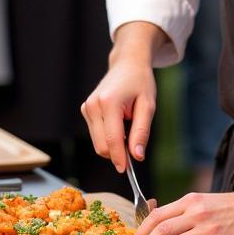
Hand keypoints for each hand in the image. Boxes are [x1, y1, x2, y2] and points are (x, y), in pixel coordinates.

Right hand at [81, 44, 156, 172]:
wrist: (128, 64)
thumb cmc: (140, 82)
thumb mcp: (148, 106)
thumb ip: (141, 132)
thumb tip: (137, 157)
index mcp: (108, 103)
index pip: (112, 140)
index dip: (120, 158)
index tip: (127, 170)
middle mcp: (93, 106)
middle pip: (102, 145)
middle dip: (117, 152)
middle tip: (135, 143)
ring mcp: (87, 108)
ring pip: (98, 142)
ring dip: (113, 144)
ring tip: (128, 126)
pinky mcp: (86, 110)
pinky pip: (96, 134)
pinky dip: (108, 136)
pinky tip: (119, 123)